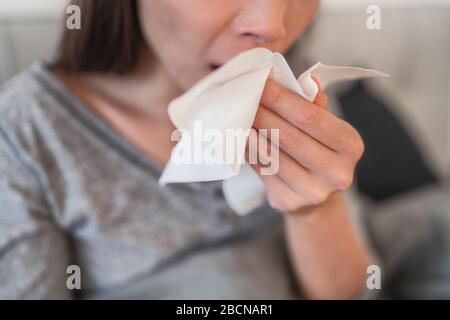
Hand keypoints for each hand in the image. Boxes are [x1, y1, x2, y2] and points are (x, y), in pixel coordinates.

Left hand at [247, 78, 363, 213]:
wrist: (315, 197)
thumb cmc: (317, 152)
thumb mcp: (324, 128)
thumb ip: (314, 106)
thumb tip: (310, 82)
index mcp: (350, 145)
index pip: (311, 117)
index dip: (282, 99)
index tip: (261, 83)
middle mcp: (337, 172)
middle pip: (290, 137)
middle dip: (263, 113)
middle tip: (244, 97)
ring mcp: (314, 191)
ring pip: (273, 155)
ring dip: (251, 132)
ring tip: (237, 115)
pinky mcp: (290, 202)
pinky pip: (263, 171)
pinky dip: (249, 152)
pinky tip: (239, 138)